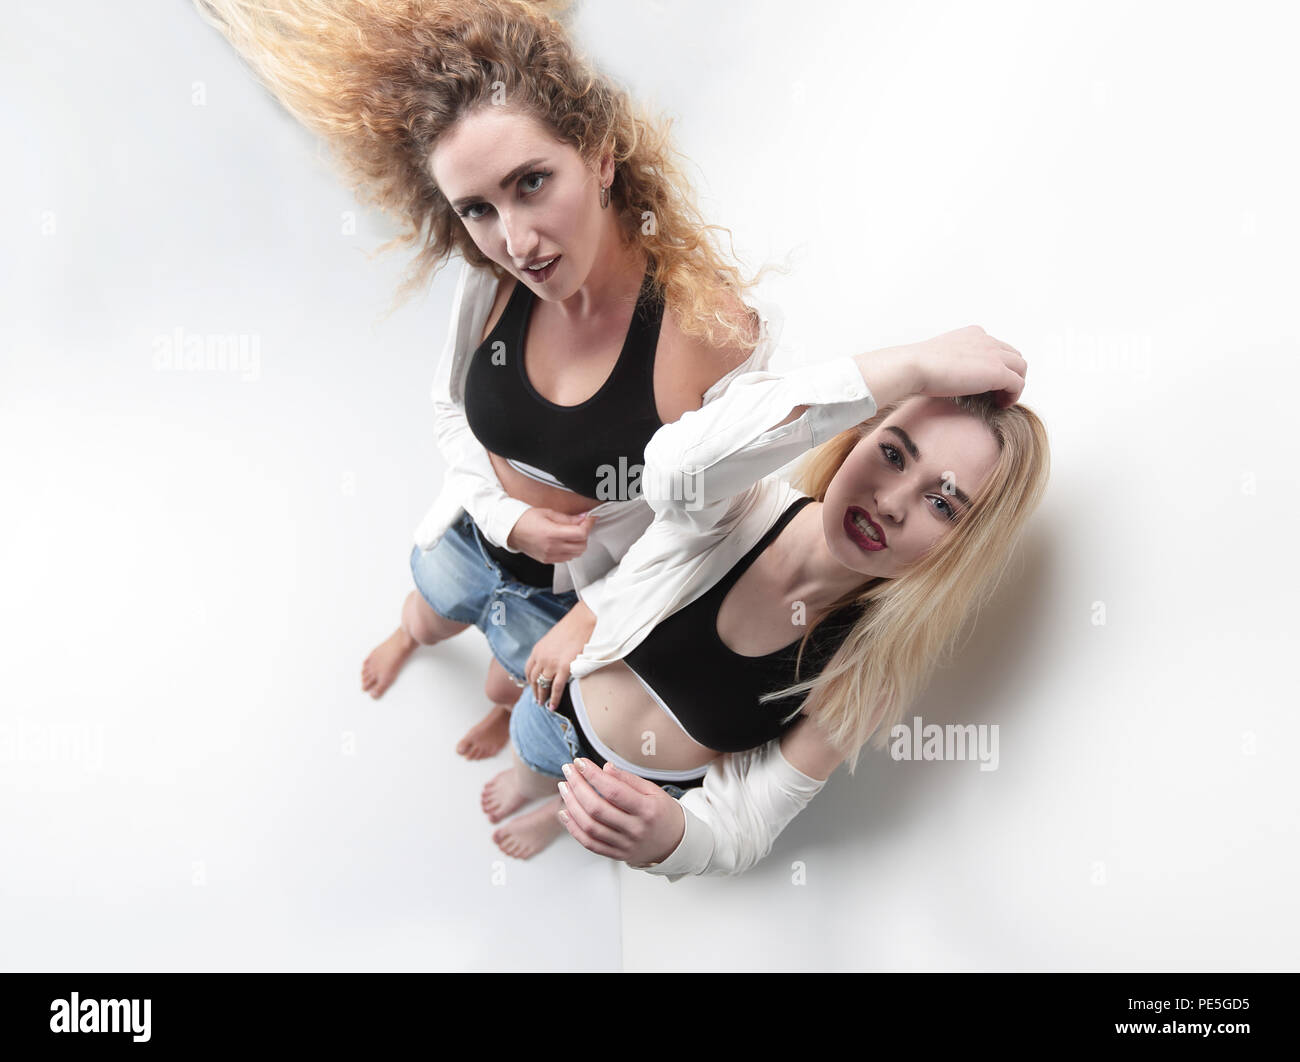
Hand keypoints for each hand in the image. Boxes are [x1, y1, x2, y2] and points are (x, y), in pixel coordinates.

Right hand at [506, 508, 596, 563]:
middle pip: (581, 546)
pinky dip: (571, 550)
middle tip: (581, 525)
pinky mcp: (548, 560)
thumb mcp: (548, 513)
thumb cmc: (526, 519)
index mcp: (552, 534)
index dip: (588, 525)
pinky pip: (567, 558)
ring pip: (576, 554)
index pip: (580, 534)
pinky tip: (565, 542)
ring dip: (579, 544)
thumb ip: (567, 518)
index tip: (590, 519)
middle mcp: (552, 547)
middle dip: (585, 534)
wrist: (511, 530)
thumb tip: (583, 518)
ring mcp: (550, 556)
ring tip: (573, 533)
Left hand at [524, 600, 596, 708]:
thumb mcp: (553, 639)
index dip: (529, 680)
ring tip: (543, 705)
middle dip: (535, 691)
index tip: (532, 686)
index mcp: (537, 650)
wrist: (582, 621)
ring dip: (542, 697)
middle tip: (537, 700)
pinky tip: (553, 706)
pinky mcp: (564, 668)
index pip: (528, 669)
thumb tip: (551, 660)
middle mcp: (541, 658)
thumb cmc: (572, 627)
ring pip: (543, 685)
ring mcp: (552, 664)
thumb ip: (549, 651)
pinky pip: (556, 688)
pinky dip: (554, 699)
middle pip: (534, 679)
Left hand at [556, 758, 685, 866]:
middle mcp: (635, 829)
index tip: (580, 762)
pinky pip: (589, 843)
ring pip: (590, 827)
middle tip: (568, 771)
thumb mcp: (653, 790)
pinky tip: (565, 812)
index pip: (614, 791)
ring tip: (565, 787)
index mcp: (647, 810)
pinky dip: (573, 828)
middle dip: (578, 787)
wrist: (674, 843)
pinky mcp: (616, 854)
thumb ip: (628, 779)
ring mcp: (624, 844)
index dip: (593, 776)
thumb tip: (604, 768)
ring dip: (572, 805)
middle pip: (597, 809)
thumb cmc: (663, 813)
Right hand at [855, 325, 1026, 408]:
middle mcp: (986, 339)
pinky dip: (1013, 396)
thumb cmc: (916, 366)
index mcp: (973, 334)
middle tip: (998, 393)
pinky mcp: (998, 372)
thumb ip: (950, 362)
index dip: (996, 366)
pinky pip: (1018, 384)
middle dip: (1010, 374)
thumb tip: (946, 376)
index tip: (987, 383)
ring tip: (1000, 401)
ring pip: (1020, 368)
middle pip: (1013, 356)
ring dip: (1014, 385)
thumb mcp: (937, 358)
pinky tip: (1000, 405)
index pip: (996, 348)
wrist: (913, 366)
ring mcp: (994, 354)